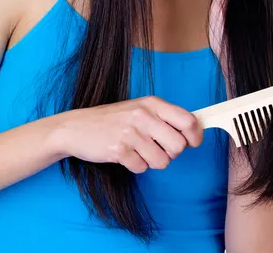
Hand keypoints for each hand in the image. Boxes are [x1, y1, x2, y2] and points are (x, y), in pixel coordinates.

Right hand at [55, 96, 203, 172]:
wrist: (77, 127)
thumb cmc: (114, 119)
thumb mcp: (141, 109)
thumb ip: (165, 117)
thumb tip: (194, 131)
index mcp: (153, 103)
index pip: (188, 120)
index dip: (195, 136)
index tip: (193, 143)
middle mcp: (144, 116)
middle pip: (179, 146)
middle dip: (172, 153)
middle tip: (158, 148)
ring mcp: (131, 133)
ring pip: (162, 161)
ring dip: (153, 161)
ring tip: (139, 150)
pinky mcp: (119, 150)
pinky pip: (142, 168)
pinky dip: (136, 166)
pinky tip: (125, 154)